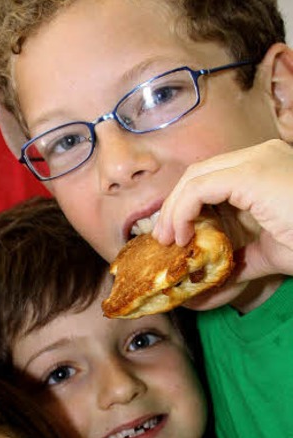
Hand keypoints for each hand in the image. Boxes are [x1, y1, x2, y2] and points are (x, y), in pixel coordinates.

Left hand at [153, 139, 292, 298]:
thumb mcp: (272, 253)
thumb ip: (241, 260)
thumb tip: (213, 283)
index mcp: (267, 169)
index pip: (213, 177)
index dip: (188, 204)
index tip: (176, 234)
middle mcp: (261, 155)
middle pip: (200, 173)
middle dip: (176, 205)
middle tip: (165, 238)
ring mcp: (258, 159)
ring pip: (196, 176)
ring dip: (175, 209)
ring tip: (170, 239)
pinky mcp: (252, 173)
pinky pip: (200, 187)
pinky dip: (183, 210)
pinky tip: (181, 234)